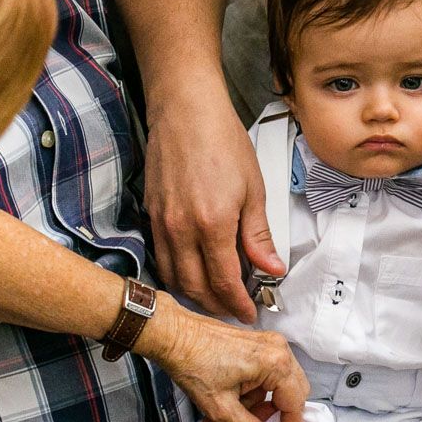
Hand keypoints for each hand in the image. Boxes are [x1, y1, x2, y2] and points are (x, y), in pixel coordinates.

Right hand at [145, 100, 282, 321]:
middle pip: (194, 287)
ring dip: (193, 293)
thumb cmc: (220, 139)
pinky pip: (160, 256)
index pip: (224, 282)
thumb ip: (258, 235)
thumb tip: (271, 268)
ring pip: (172, 276)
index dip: (237, 303)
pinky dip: (175, 272)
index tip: (248, 312)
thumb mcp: (253, 188)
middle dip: (215, 305)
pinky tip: (192, 270)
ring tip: (214, 296)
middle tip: (233, 309)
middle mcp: (180, 229)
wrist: (185, 109)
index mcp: (212, 224)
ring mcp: (161, 222)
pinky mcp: (150, 213)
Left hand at [146, 301, 308, 421]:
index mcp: (275, 362)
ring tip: (229, 418)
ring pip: (276, 384)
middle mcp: (278, 348)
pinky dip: (251, 391)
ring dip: (258, 404)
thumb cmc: (193, 364)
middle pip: (291, 391)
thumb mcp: (220, 407)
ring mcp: (267, 343)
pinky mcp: (256, 343)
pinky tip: (228, 402)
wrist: (173, 334)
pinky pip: (265, 373)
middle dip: (273, 414)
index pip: (295, 402)